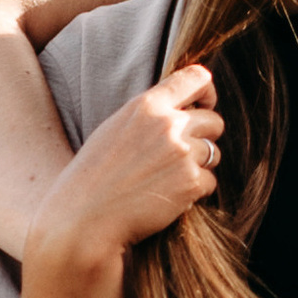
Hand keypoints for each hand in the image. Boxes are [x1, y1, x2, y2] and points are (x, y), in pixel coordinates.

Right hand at [26, 62, 222, 277]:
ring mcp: (182, 153)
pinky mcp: (190, 183)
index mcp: (147, 105)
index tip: (204, 107)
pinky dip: (194, 193)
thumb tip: (183, 111)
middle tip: (182, 156)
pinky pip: (209, 182)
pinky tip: (166, 199)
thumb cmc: (93, 177)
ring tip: (167, 181)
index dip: (207, 93)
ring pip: (213, 154)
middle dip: (205, 138)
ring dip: (199, 167)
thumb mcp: (115, 129)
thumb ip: (149, 115)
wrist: (83, 219)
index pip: (196, 78)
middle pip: (214, 121)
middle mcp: (168, 124)